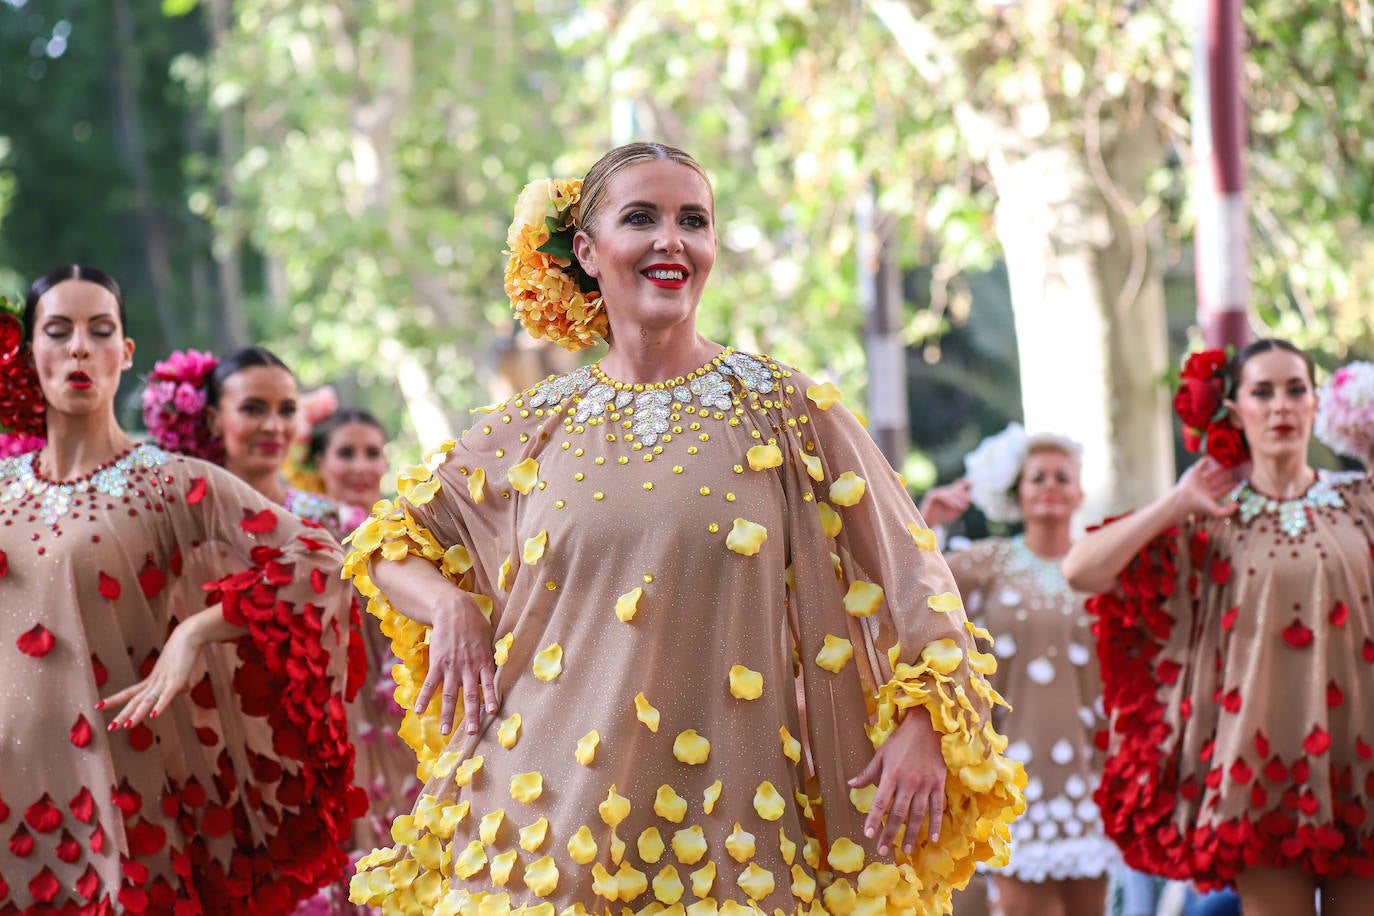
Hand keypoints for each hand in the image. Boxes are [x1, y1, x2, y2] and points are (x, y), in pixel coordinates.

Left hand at [99, 617, 208, 729]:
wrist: (189, 635)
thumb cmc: (185, 650)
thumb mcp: (180, 670)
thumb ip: (180, 682)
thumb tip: (185, 689)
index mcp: (152, 679)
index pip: (129, 692)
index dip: (114, 699)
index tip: (99, 706)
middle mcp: (155, 681)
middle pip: (135, 700)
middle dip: (122, 715)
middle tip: (110, 728)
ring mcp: (165, 681)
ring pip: (148, 700)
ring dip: (137, 714)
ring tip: (126, 727)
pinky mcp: (177, 680)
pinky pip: (167, 695)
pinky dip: (160, 705)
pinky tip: (154, 716)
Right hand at [414, 597, 499, 735]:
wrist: (453, 609)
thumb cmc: (474, 623)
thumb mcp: (490, 638)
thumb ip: (493, 656)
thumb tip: (502, 668)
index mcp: (483, 661)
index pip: (489, 684)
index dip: (490, 698)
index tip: (492, 713)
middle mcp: (468, 667)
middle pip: (469, 696)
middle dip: (471, 716)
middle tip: (472, 733)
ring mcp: (452, 666)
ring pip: (449, 695)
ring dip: (446, 714)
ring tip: (445, 732)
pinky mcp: (437, 663)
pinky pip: (430, 683)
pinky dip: (424, 697)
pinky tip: (418, 710)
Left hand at [848, 711, 946, 855]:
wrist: (928, 726)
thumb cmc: (901, 739)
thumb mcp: (882, 753)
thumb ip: (868, 772)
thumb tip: (851, 784)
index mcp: (891, 774)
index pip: (880, 802)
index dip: (874, 819)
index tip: (868, 834)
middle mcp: (908, 782)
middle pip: (898, 813)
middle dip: (890, 833)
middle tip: (884, 850)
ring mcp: (925, 784)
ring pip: (917, 814)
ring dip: (912, 834)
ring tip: (906, 850)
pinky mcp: (939, 783)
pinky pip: (937, 807)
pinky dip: (936, 823)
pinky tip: (933, 838)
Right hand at [919, 479, 972, 527]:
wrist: (927, 524)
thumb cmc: (941, 519)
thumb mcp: (953, 513)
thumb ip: (960, 507)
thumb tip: (968, 501)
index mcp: (947, 494)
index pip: (956, 486)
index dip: (964, 484)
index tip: (971, 482)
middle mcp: (941, 491)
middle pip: (953, 489)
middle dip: (962, 494)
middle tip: (970, 499)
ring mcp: (935, 492)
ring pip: (949, 493)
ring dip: (957, 499)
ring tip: (963, 507)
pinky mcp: (931, 495)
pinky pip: (942, 496)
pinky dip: (949, 501)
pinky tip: (955, 506)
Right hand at [1171, 456, 1240, 519]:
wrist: (1184, 499)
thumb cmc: (1198, 506)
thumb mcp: (1216, 512)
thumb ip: (1228, 511)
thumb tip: (1237, 504)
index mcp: (1209, 496)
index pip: (1221, 490)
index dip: (1229, 487)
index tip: (1237, 482)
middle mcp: (1204, 488)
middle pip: (1216, 481)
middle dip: (1224, 477)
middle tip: (1232, 472)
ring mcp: (1198, 480)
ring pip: (1209, 473)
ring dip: (1216, 469)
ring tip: (1224, 464)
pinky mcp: (1193, 472)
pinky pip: (1200, 465)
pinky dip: (1205, 461)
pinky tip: (1211, 457)